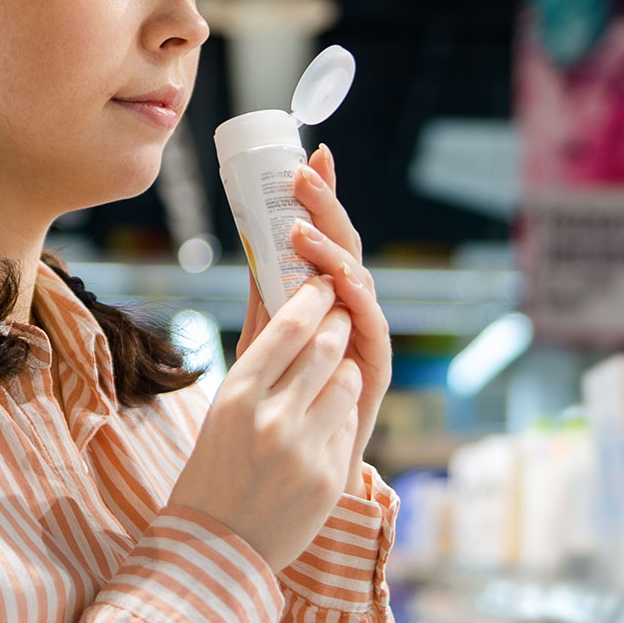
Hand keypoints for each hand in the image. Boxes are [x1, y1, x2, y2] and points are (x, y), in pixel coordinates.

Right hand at [171, 276, 361, 571]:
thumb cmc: (213, 466)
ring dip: (345, 367)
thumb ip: (257, 357)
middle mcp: (271, 418)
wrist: (215, 547)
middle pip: (326, 346)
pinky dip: (340, 413)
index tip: (322, 284)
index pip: (290, 327)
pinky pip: (349, 423)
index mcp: (236, 395)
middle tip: (338, 316)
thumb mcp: (222, 409)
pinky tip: (322, 421)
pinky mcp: (328, 476)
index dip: (314, 298)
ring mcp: (304, 449)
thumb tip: (273, 296)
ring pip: (348, 380)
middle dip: (337, 323)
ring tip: (331, 371)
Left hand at [238, 145, 390, 496]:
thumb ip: (266, 297)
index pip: (322, 235)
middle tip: (303, 174)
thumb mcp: (264, 341)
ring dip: (332, 249)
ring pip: (357, 279)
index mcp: (323, 293)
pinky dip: (356, 300)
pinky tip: (340, 279)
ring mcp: (364, 334)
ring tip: (302, 227)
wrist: (297, 467)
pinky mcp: (374, 367)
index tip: (309, 155)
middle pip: (343, 246)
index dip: (320, 197)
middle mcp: (349, 306)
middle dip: (326, 207)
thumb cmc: (282, 402)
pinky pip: (370, 326)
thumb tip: (249, 243)